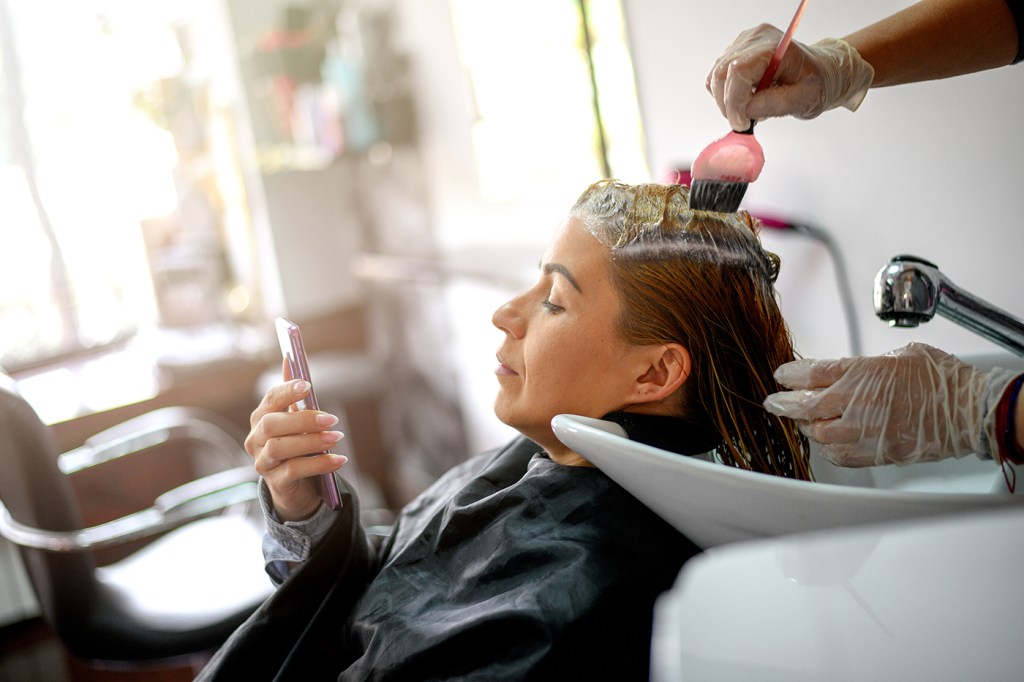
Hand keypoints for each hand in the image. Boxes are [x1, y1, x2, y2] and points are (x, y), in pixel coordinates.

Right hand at [245, 379, 346, 520]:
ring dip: (311, 441)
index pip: (270, 400)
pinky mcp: (275, 483)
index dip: (287, 391)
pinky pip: (294, 471)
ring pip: (279, 447)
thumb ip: (295, 396)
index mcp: (262, 418)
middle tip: (332, 419)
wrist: (296, 487)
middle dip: (303, 419)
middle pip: (271, 425)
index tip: (307, 385)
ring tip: (337, 438)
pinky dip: (319, 463)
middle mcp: (256, 439)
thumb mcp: (298, 421)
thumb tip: (290, 360)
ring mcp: (263, 462)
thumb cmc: (297, 447)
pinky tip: (338, 459)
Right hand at [706, 23, 874, 130]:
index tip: (742, 124)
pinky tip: (746, 97)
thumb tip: (745, 111)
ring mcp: (743, 43)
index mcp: (775, 47)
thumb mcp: (805, 99)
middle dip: (728, 104)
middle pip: (721, 74)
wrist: (820, 71)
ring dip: (726, 101)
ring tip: (750, 108)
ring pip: (715, 77)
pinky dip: (726, 94)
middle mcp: (755, 39)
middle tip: (744, 121)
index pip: (738, 71)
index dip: (734, 101)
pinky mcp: (735, 51)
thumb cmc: (817, 84)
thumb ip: (776, 104)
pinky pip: (717, 77)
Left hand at [762, 342, 1018, 466]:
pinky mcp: (875, 453)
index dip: (789, 375)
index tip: (781, 376)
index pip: (810, 373)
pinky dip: (829, 449)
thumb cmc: (942, 380)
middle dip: (784, 404)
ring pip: (818, 434)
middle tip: (775, 403)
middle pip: (804, 406)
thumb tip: (851, 371)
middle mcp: (856, 403)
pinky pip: (839, 455)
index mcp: (861, 372)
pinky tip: (830, 442)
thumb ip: (866, 366)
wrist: (968, 410)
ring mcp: (864, 431)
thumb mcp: (899, 356)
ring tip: (806, 421)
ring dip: (808, 427)